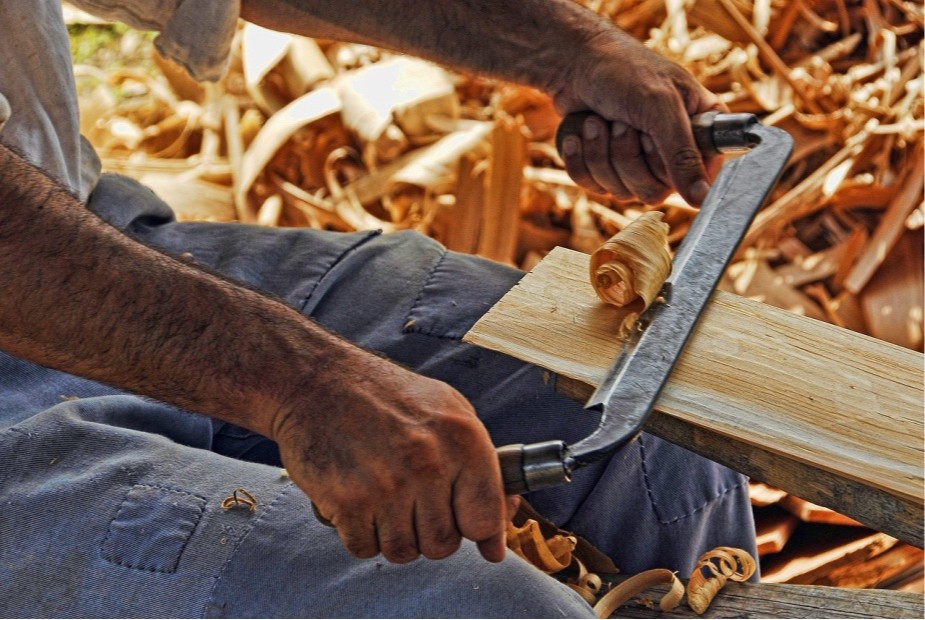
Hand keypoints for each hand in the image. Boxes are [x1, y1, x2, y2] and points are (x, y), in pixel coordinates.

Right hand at [271, 348, 518, 563]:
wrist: (317, 380)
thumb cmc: (387, 396)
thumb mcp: (449, 412)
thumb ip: (482, 471)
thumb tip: (498, 541)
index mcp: (464, 440)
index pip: (486, 519)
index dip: (477, 530)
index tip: (464, 525)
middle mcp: (429, 463)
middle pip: (443, 545)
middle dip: (428, 532)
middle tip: (411, 502)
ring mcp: (387, 484)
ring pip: (403, 552)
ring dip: (392, 535)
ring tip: (382, 498)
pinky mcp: (347, 501)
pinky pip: (364, 548)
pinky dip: (359, 534)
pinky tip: (356, 500)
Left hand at [551, 28, 723, 205]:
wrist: (575, 64)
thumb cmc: (625, 72)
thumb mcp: (660, 107)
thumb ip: (683, 155)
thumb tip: (702, 199)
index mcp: (700, 133)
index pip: (698, 180)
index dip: (669, 166)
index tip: (653, 137)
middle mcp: (673, 154)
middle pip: (653, 191)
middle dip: (627, 155)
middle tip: (622, 121)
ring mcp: (639, 166)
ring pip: (621, 192)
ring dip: (601, 153)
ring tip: (598, 121)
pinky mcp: (607, 172)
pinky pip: (593, 187)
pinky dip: (581, 158)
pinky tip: (580, 133)